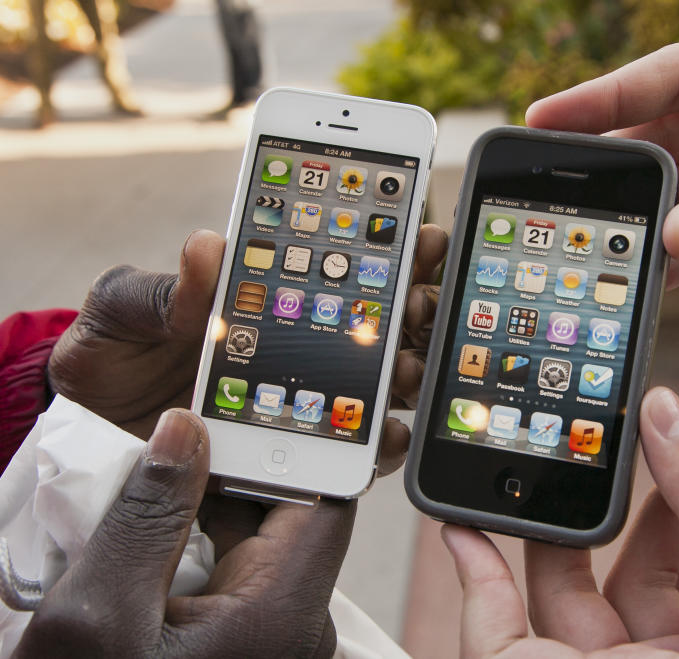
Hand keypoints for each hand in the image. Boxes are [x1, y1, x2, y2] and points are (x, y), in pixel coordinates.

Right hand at [13, 409, 352, 657]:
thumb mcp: (99, 612)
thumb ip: (148, 513)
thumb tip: (185, 431)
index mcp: (284, 613)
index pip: (324, 502)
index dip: (297, 448)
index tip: (258, 405)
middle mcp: (294, 623)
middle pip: (289, 515)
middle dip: (238, 471)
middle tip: (189, 430)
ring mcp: (269, 634)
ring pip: (256, 539)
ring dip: (209, 505)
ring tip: (162, 474)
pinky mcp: (243, 639)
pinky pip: (232, 570)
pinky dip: (197, 541)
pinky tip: (155, 525)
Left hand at [46, 225, 447, 473]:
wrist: (94, 437)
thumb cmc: (110, 359)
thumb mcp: (118, 314)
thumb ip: (158, 288)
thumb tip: (206, 246)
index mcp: (259, 299)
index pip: (331, 267)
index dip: (381, 248)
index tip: (419, 234)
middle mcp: (290, 346)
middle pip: (369, 323)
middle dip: (410, 308)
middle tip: (423, 300)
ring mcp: (295, 399)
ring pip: (370, 383)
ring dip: (402, 371)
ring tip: (408, 368)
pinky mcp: (290, 449)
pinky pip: (344, 444)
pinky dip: (377, 442)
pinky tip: (391, 435)